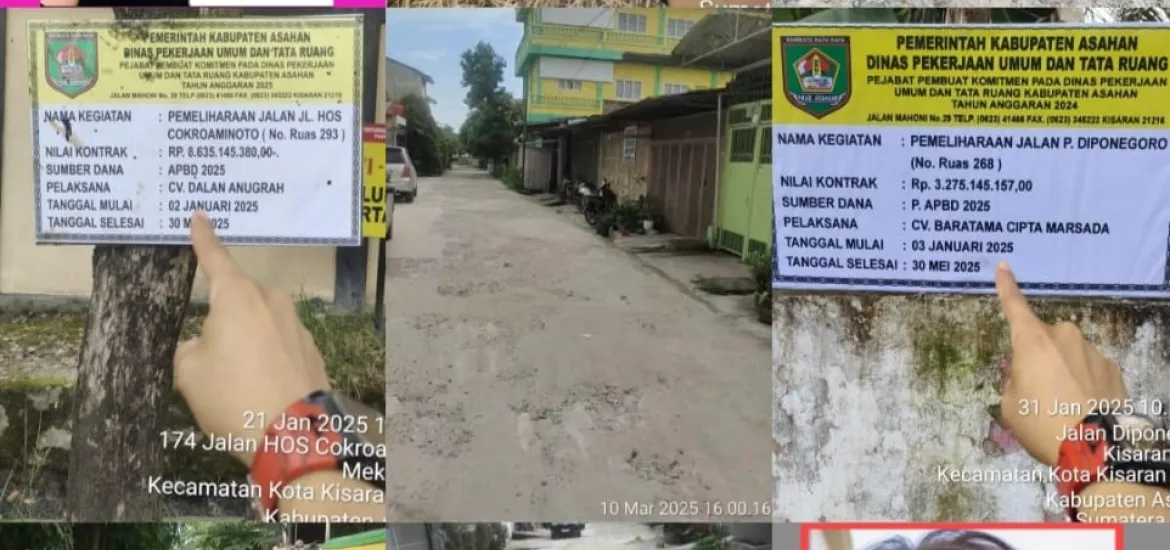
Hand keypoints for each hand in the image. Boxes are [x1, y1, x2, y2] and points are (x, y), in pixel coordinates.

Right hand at [174, 211, 330, 466]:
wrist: (293, 437)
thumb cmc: (232, 398)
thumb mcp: (189, 372)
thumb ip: (192, 347)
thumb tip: (208, 343)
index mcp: (239, 297)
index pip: (216, 258)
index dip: (204, 239)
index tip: (200, 216)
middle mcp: (273, 302)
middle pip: (239, 300)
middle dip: (224, 323)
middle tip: (214, 364)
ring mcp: (299, 326)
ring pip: (261, 325)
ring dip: (248, 345)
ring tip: (239, 387)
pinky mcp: (314, 351)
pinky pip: (280, 347)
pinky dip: (268, 362)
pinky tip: (263, 392)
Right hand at [996, 261, 1127, 465]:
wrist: (1095, 447)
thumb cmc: (1040, 423)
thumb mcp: (1009, 405)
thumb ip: (1014, 380)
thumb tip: (1025, 372)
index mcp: (1032, 341)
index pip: (1014, 306)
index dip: (1006, 286)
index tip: (1003, 266)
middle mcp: (1063, 337)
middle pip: (1043, 340)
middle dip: (1038, 357)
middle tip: (1036, 392)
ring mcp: (1092, 351)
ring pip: (1068, 356)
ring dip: (1063, 372)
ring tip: (1063, 408)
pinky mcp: (1113, 369)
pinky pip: (1090, 370)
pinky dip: (1084, 385)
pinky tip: (1084, 409)